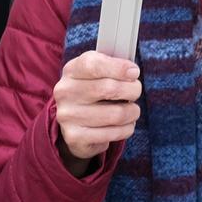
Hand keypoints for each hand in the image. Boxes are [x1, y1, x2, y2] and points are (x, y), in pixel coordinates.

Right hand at [53, 51, 141, 172]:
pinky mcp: (75, 137)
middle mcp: (65, 92)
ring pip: (116, 114)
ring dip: (133, 112)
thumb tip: (132, 72)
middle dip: (132, 90)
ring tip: (132, 110)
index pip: (93, 64)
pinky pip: (114, 133)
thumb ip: (114, 66)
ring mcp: (68, 116)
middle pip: (109, 88)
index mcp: (71, 71)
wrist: (73, 123)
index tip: (134, 72)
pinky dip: (127, 128)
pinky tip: (125, 125)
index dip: (118, 67)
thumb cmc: (93, 91)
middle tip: (135, 92)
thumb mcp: (98, 73)